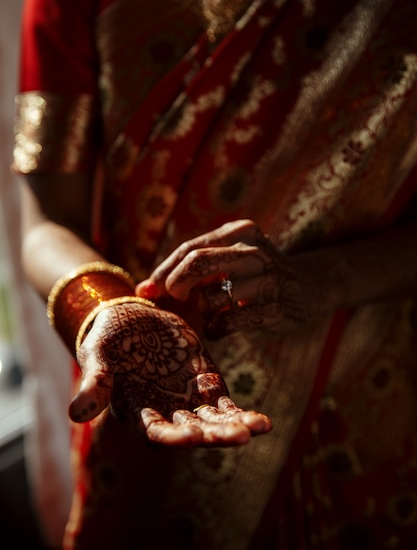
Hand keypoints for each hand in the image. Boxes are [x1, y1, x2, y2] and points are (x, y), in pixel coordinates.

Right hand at [69, 301, 270, 446]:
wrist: (129, 317)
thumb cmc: (107, 339)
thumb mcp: (97, 356)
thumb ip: (95, 383)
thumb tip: (75, 414)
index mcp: (137, 411)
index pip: (157, 431)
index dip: (175, 435)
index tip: (193, 436)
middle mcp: (165, 412)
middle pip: (193, 430)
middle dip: (216, 434)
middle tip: (240, 437)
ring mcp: (187, 399)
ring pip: (214, 420)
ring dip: (235, 426)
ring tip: (258, 428)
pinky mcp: (204, 383)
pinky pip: (225, 404)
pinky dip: (242, 413)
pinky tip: (263, 423)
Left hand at [136, 219, 313, 338]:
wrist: (310, 287)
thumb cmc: (254, 274)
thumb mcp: (230, 257)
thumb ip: (192, 268)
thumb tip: (143, 289)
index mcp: (240, 232)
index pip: (191, 248)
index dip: (163, 270)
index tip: (146, 289)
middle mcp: (255, 250)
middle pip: (198, 262)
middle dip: (175, 282)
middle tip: (175, 296)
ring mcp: (268, 279)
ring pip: (212, 297)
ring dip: (203, 309)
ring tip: (213, 309)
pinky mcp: (276, 307)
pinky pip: (228, 321)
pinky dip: (215, 328)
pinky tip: (220, 327)